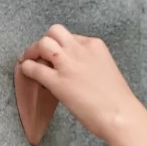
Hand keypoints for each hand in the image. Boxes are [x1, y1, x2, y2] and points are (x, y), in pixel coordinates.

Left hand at [18, 24, 144, 139]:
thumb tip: (75, 68)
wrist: (119, 114)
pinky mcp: (57, 82)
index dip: (61, 45)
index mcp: (95, 45)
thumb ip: (90, 62)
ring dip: (32, 51)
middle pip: (54, 32)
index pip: (71, 36)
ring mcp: (67, 64)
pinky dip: (27, 68)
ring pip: (42, 43)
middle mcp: (80, 50)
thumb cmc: (117, 98)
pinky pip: (34, 67)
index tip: (58, 56)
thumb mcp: (105, 68)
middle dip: (45, 41)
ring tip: (30, 60)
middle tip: (40, 54)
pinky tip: (26, 72)